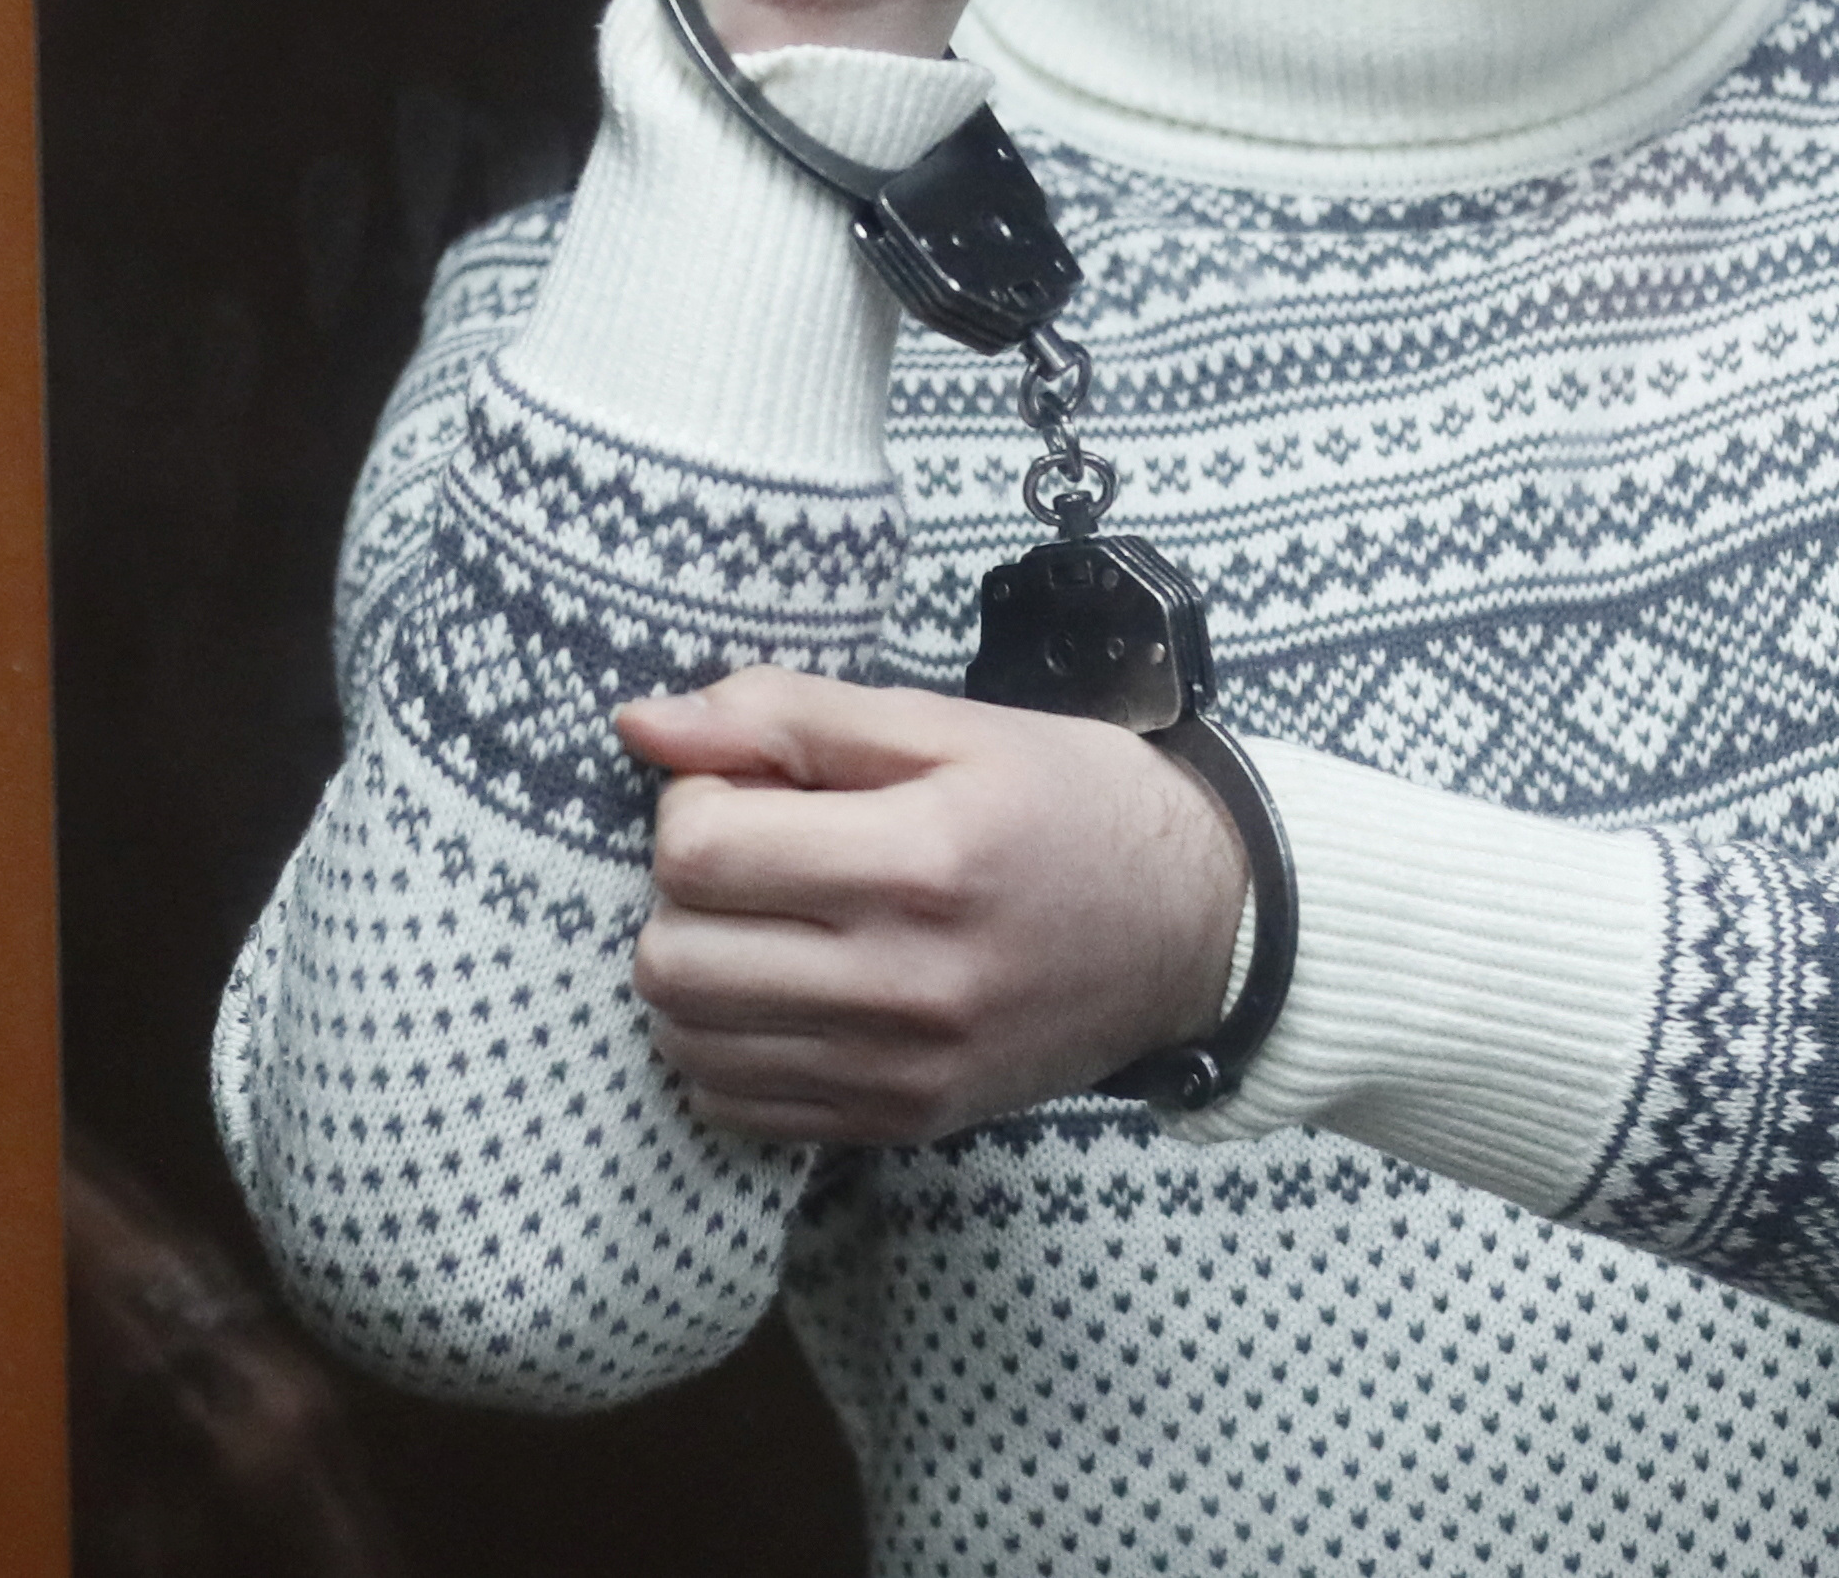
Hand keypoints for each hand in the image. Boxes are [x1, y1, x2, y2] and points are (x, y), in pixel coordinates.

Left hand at [617, 668, 1246, 1142]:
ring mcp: (903, 1068)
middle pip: (671, 958)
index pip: (698, 850)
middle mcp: (908, 979)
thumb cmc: (1076, 805)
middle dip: (685, 892)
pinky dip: (730, 1047)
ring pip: (687, 1041)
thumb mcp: (956, 725)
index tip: (753, 785)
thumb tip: (641, 724)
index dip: (696, 801)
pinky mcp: (902, 1121)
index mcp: (924, 857)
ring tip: (769, 924)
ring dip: (698, 969)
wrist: (1197, 929)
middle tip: (755, 855)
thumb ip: (793, 716)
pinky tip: (788, 992)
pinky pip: (735, 1107)